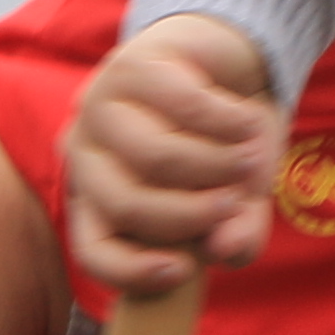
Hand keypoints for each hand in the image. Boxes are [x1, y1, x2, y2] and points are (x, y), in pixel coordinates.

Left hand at [61, 10, 285, 295]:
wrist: (232, 61)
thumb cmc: (225, 141)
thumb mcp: (240, 195)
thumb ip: (238, 231)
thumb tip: (228, 253)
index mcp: (96, 197)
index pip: (93, 249)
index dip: (132, 270)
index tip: (183, 272)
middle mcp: (84, 154)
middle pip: (126, 205)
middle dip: (188, 215)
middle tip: (232, 205)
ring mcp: (101, 106)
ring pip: (155, 157)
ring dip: (217, 166)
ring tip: (250, 162)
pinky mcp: (132, 64)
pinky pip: (185, 107)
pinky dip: (230, 123)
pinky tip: (249, 123)